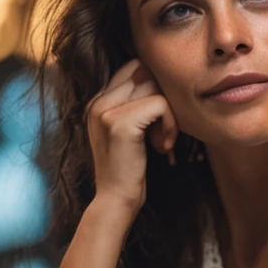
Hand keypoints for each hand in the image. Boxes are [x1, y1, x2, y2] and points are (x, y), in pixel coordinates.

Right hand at [86, 59, 178, 215]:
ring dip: (169, 112)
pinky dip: (170, 123)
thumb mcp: (127, 132)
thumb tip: (161, 81)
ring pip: (154, 85)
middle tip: (163, 128)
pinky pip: (160, 104)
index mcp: (97, 101)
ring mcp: (106, 111)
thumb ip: (134, 106)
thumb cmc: (128, 169)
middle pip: (145, 71)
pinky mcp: (120, 123)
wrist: (115, 200)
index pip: (133, 67)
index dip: (154, 86)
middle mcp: (98, 101)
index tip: (156, 119)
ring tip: (162, 139)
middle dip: (163, 95)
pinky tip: (163, 146)